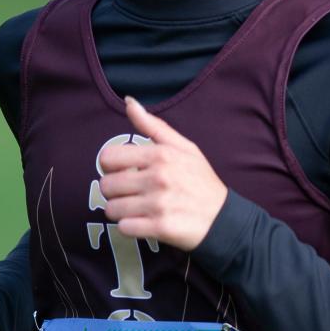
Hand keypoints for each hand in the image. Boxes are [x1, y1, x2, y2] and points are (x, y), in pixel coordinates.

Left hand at [98, 95, 227, 251]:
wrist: (223, 218)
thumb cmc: (201, 181)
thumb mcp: (184, 147)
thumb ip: (153, 125)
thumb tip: (129, 102)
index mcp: (160, 155)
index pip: (107, 158)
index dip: (110, 167)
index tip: (123, 173)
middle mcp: (158, 177)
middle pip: (106, 185)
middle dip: (115, 192)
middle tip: (131, 194)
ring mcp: (159, 204)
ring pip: (112, 209)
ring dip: (120, 211)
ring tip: (137, 209)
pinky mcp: (160, 227)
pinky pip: (124, 228)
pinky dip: (130, 227)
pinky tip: (143, 223)